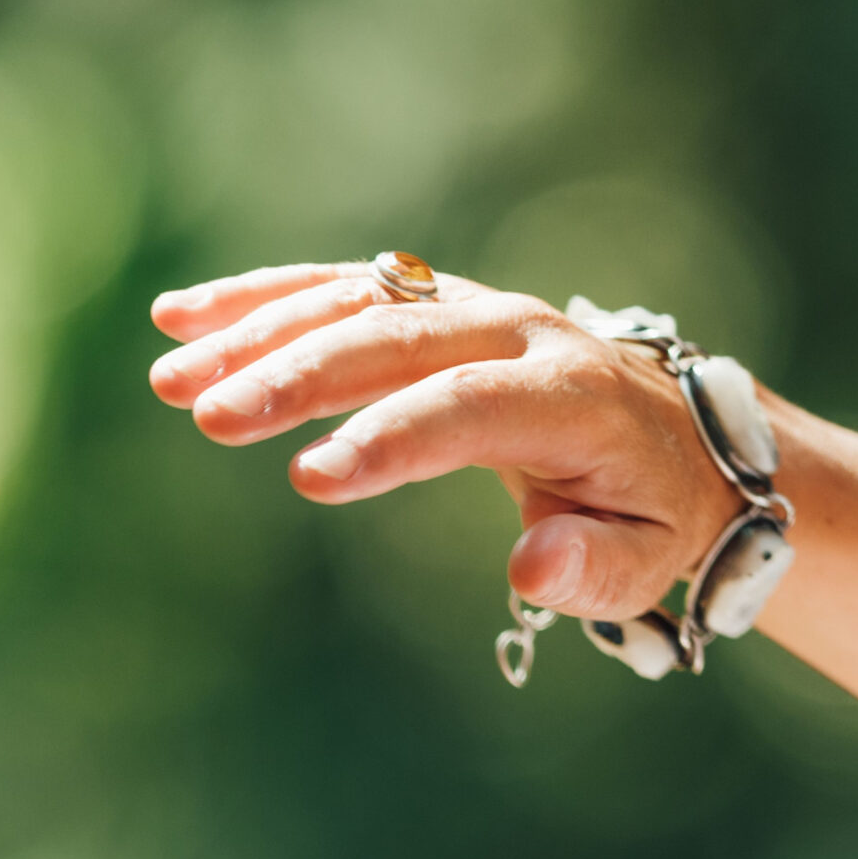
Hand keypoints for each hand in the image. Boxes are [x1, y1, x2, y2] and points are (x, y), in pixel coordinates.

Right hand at [146, 262, 740, 621]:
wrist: (685, 437)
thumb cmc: (656, 514)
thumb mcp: (646, 561)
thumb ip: (596, 570)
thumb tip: (533, 570)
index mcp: (572, 397)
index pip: (467, 408)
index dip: (388, 439)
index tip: (311, 480)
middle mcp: (519, 331)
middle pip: (396, 340)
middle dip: (298, 375)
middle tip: (210, 417)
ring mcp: (473, 306)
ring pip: (357, 301)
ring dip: (259, 332)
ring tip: (172, 379)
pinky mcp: (436, 302)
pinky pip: (345, 287)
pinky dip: (264, 298)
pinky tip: (182, 318)